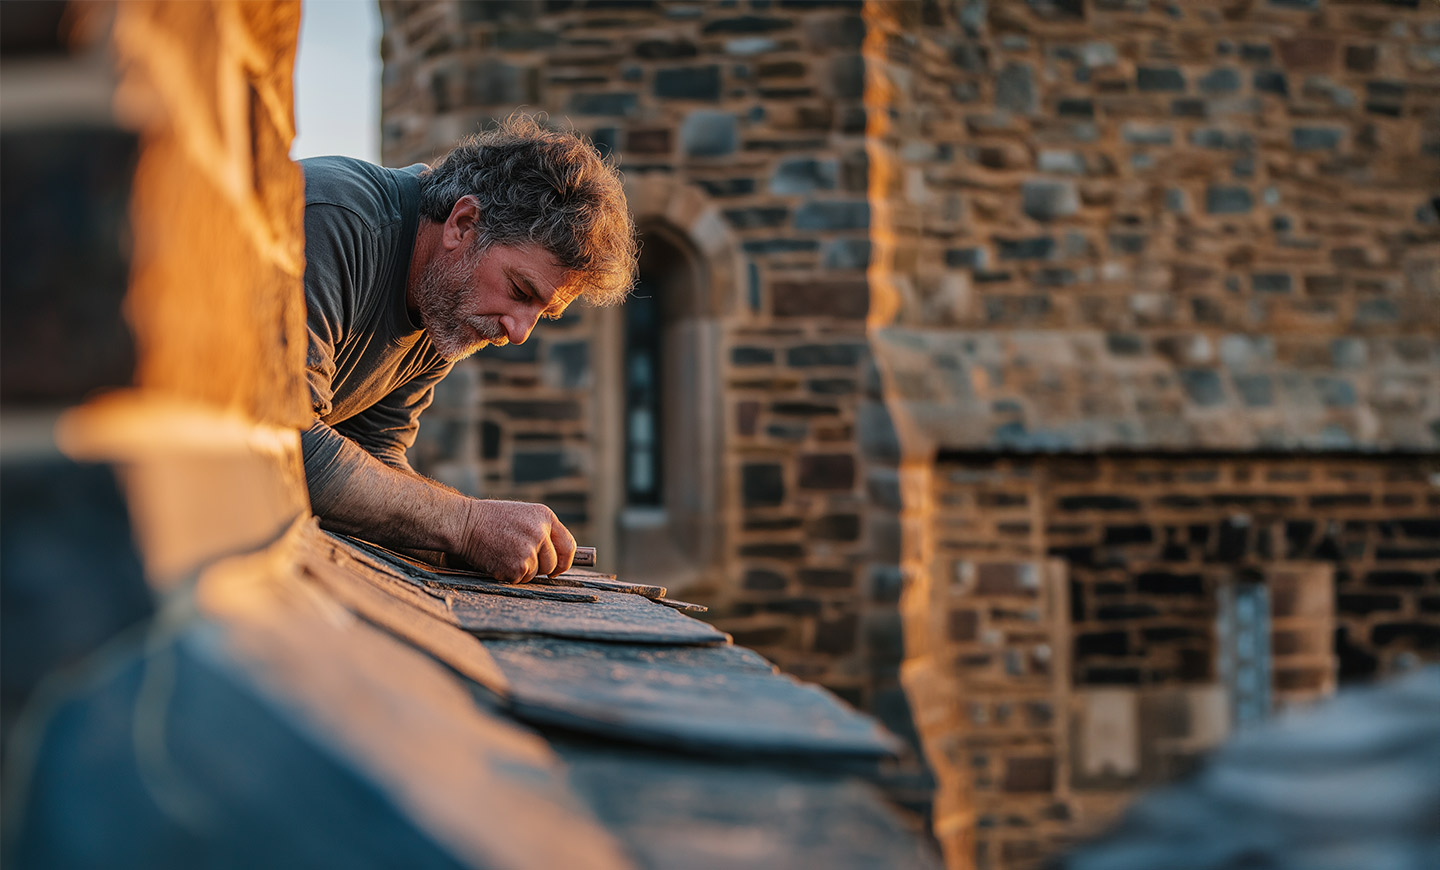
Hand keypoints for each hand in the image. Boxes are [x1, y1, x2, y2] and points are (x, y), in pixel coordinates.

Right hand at [454, 500, 575, 582]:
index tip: (557, 569)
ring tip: (504, 553)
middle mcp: (541, 532)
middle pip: (552, 564)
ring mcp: (530, 550)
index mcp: (545, 516)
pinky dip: (508, 575)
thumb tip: (557, 559)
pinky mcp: (518, 566)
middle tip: (518, 559)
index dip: (564, 561)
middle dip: (538, 568)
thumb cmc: (490, 520)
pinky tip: (497, 559)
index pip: (568, 545)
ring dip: (521, 570)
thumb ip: (542, 532)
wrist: (464, 523)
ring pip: (535, 573)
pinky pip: (520, 579)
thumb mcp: (523, 516)